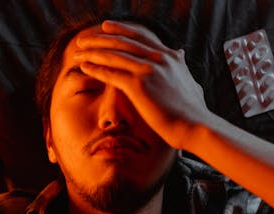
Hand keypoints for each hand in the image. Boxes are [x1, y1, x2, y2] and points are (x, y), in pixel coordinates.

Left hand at [73, 20, 209, 148]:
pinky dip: (96, 69)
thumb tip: (181, 54)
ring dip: (93, 51)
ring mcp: (149, 70)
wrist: (195, 126)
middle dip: (101, 38)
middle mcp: (159, 59)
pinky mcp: (139, 85)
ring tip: (78, 51)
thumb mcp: (190, 81)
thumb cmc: (193, 111)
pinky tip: (85, 66)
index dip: (121, 30)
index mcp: (170, 57)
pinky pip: (112, 73)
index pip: (141, 37)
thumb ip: (181, 66)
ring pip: (114, 55)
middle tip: (84, 38)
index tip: (106, 27)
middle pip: (123, 42)